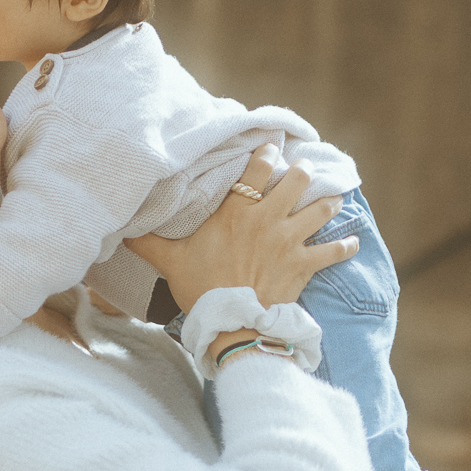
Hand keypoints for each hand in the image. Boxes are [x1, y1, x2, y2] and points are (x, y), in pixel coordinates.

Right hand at [128, 151, 352, 322]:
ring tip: (332, 197)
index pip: (258, 168)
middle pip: (296, 181)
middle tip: (304, 169)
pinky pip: (333, 251)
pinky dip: (345, 246)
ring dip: (327, 202)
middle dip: (302, 172)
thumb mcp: (169, 261)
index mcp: (236, 212)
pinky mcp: (304, 265)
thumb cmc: (200, 288)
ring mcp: (289, 241)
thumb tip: (118, 230)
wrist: (231, 322)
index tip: (272, 148)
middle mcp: (268, 219)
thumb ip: (147, 241)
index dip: (267, 154)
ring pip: (319, 209)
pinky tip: (352, 241)